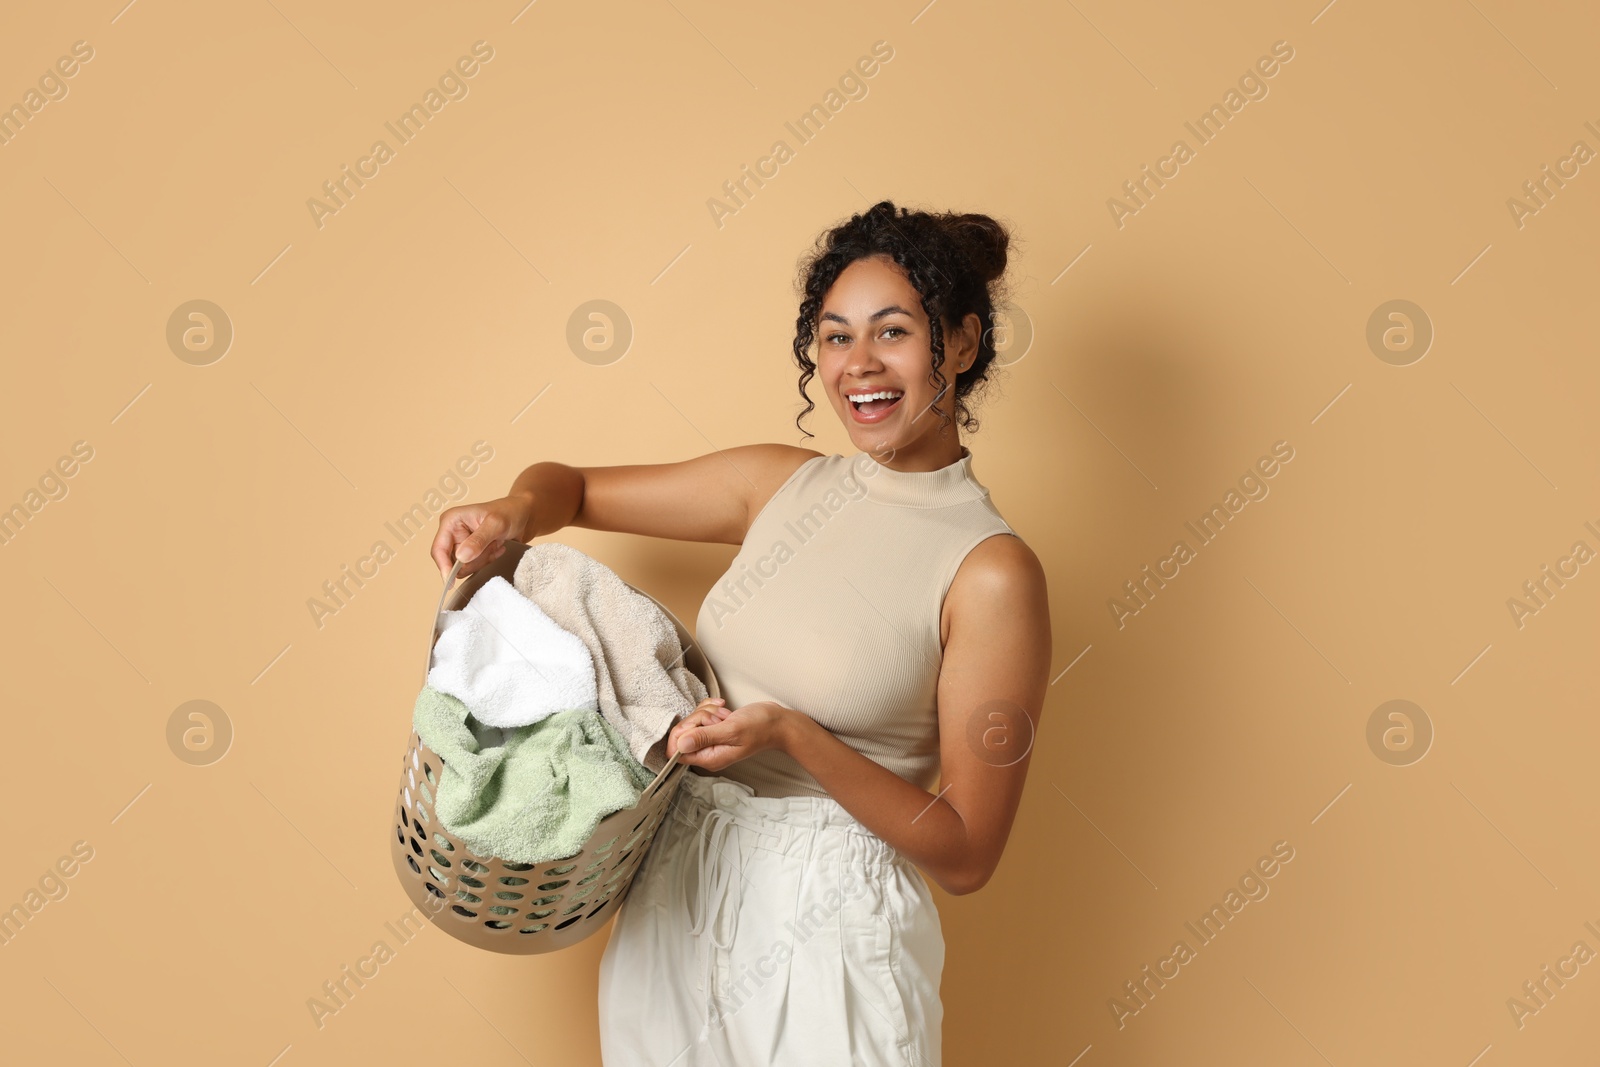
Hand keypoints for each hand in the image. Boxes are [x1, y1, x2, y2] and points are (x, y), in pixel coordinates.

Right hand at [430, 491, 535, 579]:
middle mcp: (452, 532)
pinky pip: (474, 566)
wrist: (524, 514)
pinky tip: (496, 546)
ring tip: (494, 543)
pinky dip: (487, 559)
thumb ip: (478, 541)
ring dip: (483, 559)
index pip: (439, 549)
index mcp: (451, 521)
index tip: (451, 582)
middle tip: (490, 546)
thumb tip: (461, 557)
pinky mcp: (470, 551)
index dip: (444, 567)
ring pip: (464, 566)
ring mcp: (461, 542)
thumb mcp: (496, 525)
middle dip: (474, 559)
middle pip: (453, 562)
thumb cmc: (510, 512)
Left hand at [667, 698, 789, 771]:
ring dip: (707, 712)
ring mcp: (711, 740)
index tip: (700, 723)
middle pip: (683, 733)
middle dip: (698, 718)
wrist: (777, 722)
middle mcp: (707, 751)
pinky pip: (702, 715)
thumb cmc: (761, 728)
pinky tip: (724, 709)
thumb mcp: (732, 730)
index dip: (682, 733)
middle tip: (718, 719)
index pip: (676, 751)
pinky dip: (711, 708)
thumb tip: (680, 745)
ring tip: (725, 716)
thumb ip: (705, 737)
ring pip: (692, 721)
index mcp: (709, 758)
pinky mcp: (715, 729)